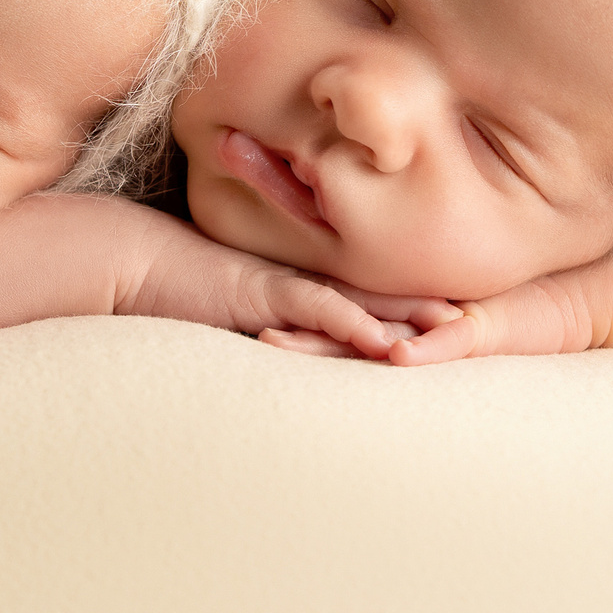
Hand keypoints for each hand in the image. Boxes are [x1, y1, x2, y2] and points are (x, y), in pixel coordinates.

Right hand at [126, 224, 455, 361]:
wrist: (130, 261)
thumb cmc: (169, 289)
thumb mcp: (224, 315)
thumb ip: (256, 327)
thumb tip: (273, 351)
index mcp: (294, 288)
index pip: (362, 295)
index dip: (408, 302)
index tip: (455, 313)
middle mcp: (297, 284)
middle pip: (376, 294)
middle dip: (427, 307)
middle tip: (482, 319)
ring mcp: (282, 286)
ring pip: (359, 299)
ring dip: (408, 315)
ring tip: (457, 327)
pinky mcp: (261, 294)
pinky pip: (315, 308)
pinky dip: (351, 323)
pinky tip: (384, 339)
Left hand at [260, 272, 599, 364]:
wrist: (570, 306)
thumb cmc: (515, 325)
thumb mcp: (463, 338)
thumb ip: (428, 343)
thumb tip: (390, 361)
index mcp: (412, 320)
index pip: (351, 323)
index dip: (309, 327)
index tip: (264, 332)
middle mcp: (420, 319)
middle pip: (354, 327)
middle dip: (308, 335)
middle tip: (261, 339)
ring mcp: (447, 322)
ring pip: (386, 331)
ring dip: (342, 338)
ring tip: (293, 342)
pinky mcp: (482, 328)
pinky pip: (450, 341)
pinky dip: (425, 348)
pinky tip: (396, 354)